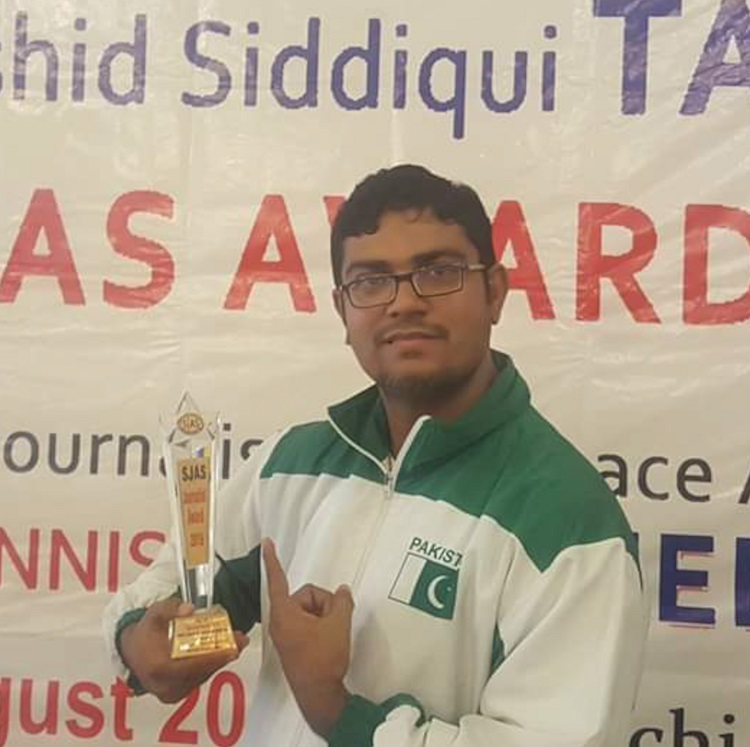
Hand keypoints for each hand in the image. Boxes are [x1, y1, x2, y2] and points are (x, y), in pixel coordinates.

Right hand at [119, 597, 248, 702]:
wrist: (132, 650)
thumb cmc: (145, 632)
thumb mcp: (154, 612)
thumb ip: (170, 607)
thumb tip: (189, 609)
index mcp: (157, 668)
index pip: (190, 667)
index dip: (213, 658)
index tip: (232, 648)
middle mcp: (163, 686)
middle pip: (200, 672)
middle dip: (223, 656)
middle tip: (241, 640)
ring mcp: (170, 693)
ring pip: (202, 677)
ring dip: (220, 660)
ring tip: (237, 643)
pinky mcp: (175, 694)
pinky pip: (198, 680)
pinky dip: (211, 665)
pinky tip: (223, 652)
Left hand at [263, 538, 353, 736]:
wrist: (319, 695)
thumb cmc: (324, 659)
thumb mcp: (339, 624)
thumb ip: (341, 601)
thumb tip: (342, 592)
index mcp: (285, 612)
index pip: (278, 579)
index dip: (272, 560)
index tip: (265, 543)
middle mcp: (280, 621)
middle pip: (306, 596)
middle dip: (324, 604)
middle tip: (335, 622)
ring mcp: (285, 634)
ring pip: (309, 610)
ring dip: (324, 617)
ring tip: (331, 634)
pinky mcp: (292, 644)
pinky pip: (307, 623)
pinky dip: (320, 626)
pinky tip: (328, 639)